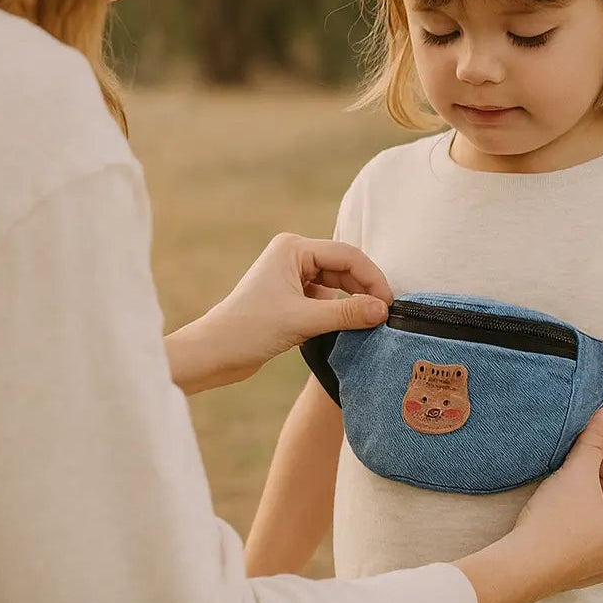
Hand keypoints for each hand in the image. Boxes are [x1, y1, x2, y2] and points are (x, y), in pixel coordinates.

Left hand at [167, 234, 391, 393]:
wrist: (212, 354)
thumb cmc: (249, 330)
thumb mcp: (303, 320)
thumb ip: (346, 313)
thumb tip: (383, 310)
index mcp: (293, 248)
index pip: (347, 255)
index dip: (372, 278)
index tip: (389, 304)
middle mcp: (293, 256)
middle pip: (344, 267)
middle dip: (364, 289)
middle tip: (384, 315)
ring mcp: (291, 276)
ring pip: (337, 283)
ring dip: (353, 301)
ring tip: (369, 322)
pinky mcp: (290, 297)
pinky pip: (326, 298)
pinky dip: (339, 310)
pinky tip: (348, 326)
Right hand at [454, 410, 602, 602]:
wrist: (522, 567)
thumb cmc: (555, 523)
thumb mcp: (577, 473)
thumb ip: (594, 440)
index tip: (602, 421)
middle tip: (587, 435)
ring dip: (596, 478)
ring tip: (576, 456)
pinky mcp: (590, 563)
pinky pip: (598, 523)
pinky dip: (588, 500)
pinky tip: (569, 484)